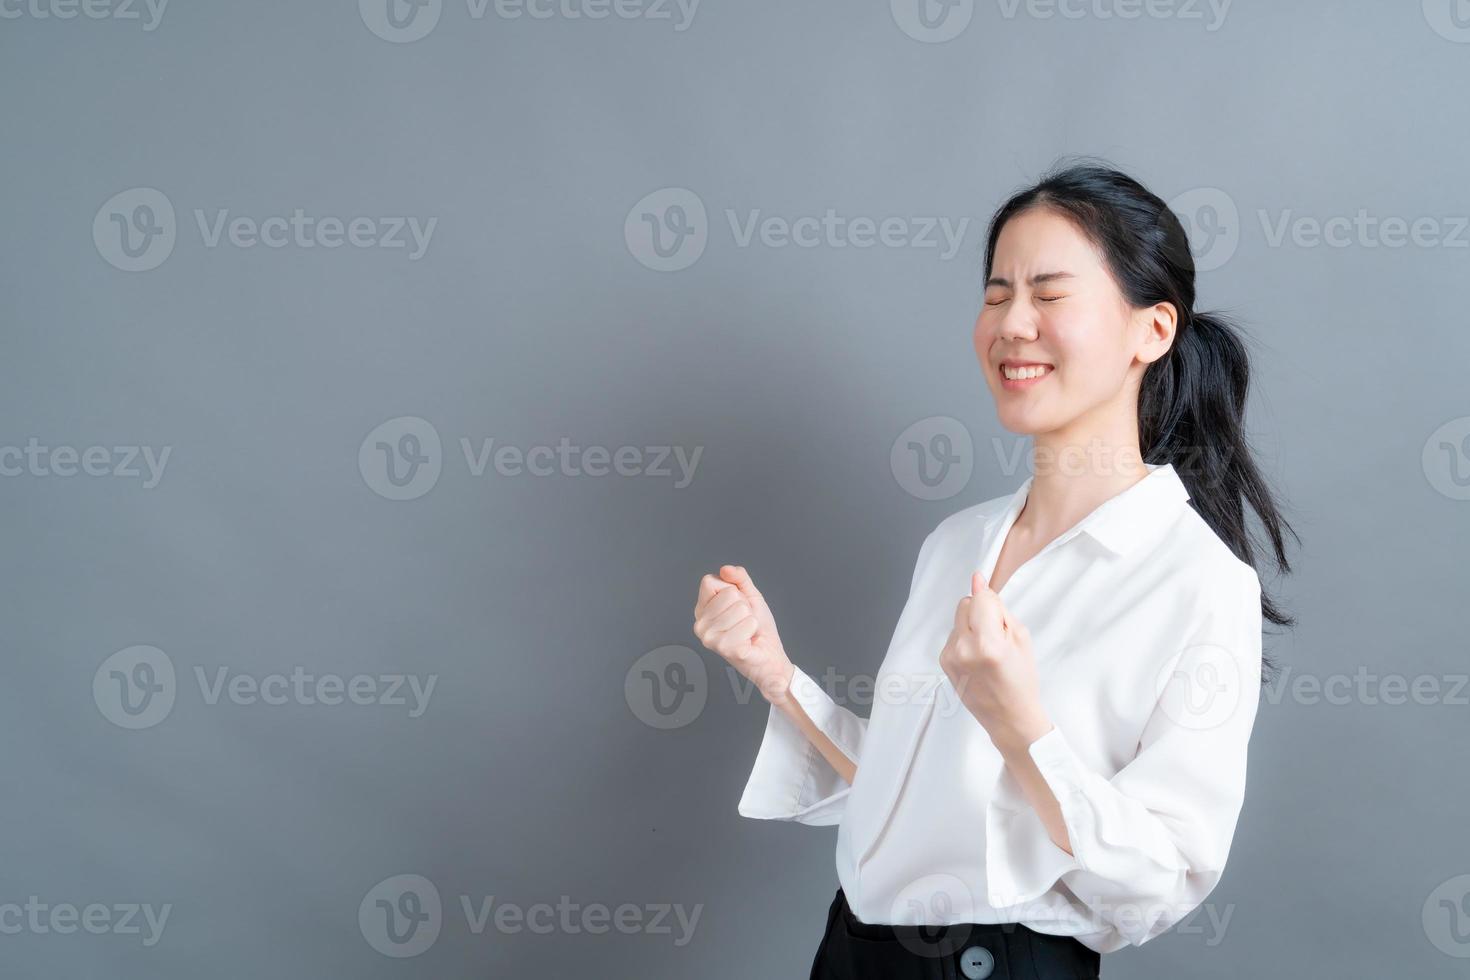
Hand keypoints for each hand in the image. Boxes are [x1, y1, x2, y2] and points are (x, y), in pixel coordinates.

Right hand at [693, 565, 794, 705]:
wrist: (770, 655)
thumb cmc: (758, 628)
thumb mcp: (750, 596)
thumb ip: (739, 578)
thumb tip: (725, 569)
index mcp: (701, 610)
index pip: (709, 581)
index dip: (730, 589)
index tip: (735, 605)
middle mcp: (700, 625)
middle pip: (728, 594)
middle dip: (744, 605)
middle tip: (743, 621)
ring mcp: (710, 638)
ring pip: (740, 608)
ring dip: (750, 619)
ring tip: (746, 631)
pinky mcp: (724, 649)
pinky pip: (748, 624)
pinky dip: (754, 630)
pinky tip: (748, 641)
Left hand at [939, 571, 1051, 751]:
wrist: (1009, 717)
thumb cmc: (1021, 680)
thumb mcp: (1020, 638)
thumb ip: (998, 608)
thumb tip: (978, 581)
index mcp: (988, 644)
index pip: (979, 599)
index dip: (990, 601)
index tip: (995, 607)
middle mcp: (964, 650)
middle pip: (964, 605)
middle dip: (980, 612)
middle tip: (996, 634)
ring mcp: (950, 657)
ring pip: (957, 619)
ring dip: (972, 626)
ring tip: (988, 650)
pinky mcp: (943, 663)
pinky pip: (952, 636)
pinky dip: (964, 640)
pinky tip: (977, 658)